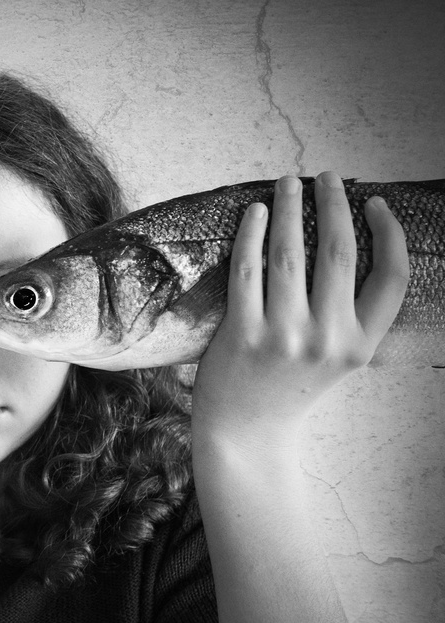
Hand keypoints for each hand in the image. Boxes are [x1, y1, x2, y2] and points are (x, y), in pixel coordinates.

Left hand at [192, 172, 408, 449]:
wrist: (246, 431)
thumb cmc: (289, 387)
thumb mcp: (337, 359)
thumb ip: (348, 315)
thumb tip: (343, 243)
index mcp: (361, 344)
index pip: (393, 277)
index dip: (389, 232)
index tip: (373, 201)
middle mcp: (328, 339)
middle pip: (338, 253)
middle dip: (333, 204)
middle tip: (324, 177)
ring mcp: (284, 336)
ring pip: (290, 254)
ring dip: (289, 208)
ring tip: (287, 183)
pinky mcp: (243, 334)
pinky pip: (247, 270)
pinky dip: (250, 234)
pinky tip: (253, 212)